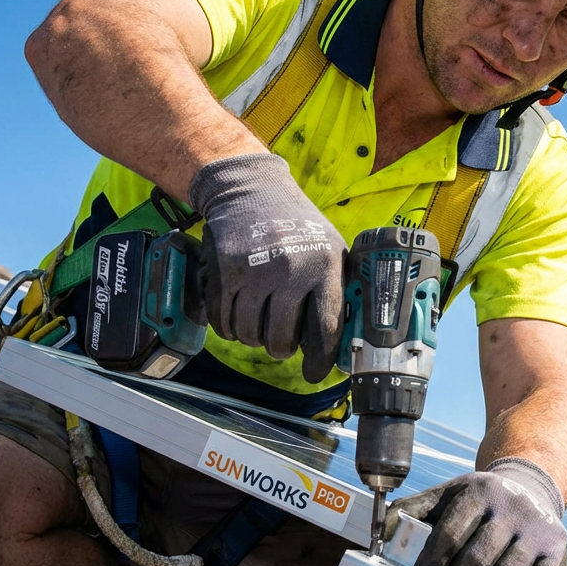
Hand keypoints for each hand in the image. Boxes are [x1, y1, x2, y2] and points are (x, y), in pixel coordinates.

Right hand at [189, 153, 345, 381]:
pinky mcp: (224, 273)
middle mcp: (291, 271)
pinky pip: (223, 322)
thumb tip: (343, 340)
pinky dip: (229, 329)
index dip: (320, 360)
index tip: (314, 374)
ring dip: (253, 339)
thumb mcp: (331, 248)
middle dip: (280, 349)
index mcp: (324, 267)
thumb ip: (337, 289)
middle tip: (280, 344)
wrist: (251, 191)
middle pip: (282, 339)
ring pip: (250, 335)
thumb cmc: (297, 225)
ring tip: (259, 327)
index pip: (325, 328)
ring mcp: (255, 272)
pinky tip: (236, 320)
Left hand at [386, 457, 566, 565]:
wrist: (530, 488)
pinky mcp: (558, 550)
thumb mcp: (445, 495)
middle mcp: (511, 507)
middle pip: (477, 561)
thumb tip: (381, 536)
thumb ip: (411, 512)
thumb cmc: (480, 501)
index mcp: (477, 492)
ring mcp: (538, 528)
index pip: (449, 536)